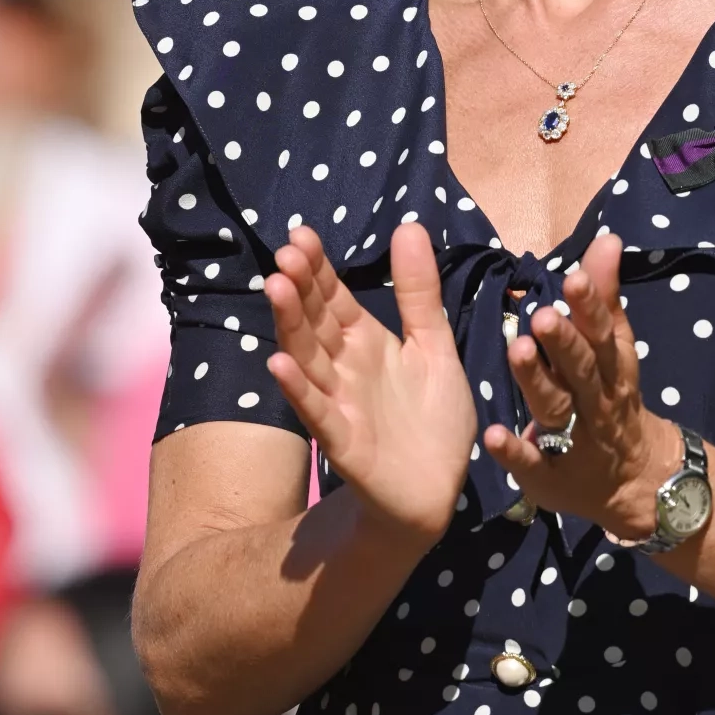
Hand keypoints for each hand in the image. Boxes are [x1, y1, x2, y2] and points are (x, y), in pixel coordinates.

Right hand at [264, 223, 476, 543]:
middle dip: (301, 289)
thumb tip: (410, 224)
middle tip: (286, 254)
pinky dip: (298, 390)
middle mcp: (345, 369)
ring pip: (309, 359)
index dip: (319, 270)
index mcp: (366, 343)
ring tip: (276, 289)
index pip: (334, 299)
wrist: (438, 490)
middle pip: (316, 323)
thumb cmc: (432, 420)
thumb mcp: (433, 345)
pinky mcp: (344, 443)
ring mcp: (340, 404)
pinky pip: (317, 413)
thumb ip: (419, 292)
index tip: (301, 234)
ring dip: (291, 327)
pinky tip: (279, 365)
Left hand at [482, 233, 681, 539]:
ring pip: (556, 408)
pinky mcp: (551, 475)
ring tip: (515, 352)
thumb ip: (604, 298)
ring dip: (537, 382)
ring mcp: (574, 440)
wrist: (636, 483)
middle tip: (542, 315)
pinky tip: (493, 435)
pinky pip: (533, 463)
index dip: (591, 306)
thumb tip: (606, 239)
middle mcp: (597, 401)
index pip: (603, 333)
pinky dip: (515, 451)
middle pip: (582, 370)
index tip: (574, 277)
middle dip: (564, 343)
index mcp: (611, 369)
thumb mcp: (615, 352)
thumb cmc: (613, 401)